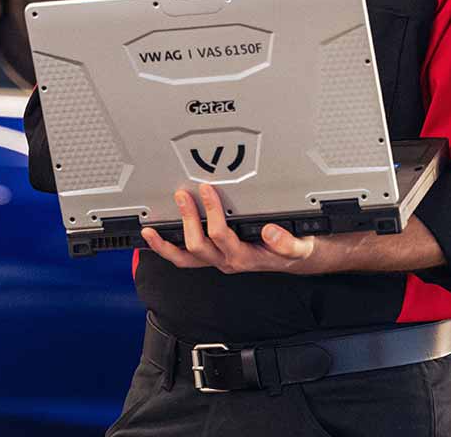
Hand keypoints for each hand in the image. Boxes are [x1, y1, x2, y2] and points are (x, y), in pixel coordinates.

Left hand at [140, 183, 324, 274]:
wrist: (294, 260)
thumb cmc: (293, 250)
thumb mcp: (299, 246)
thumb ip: (287, 241)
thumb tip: (269, 231)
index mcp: (245, 257)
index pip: (222, 235)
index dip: (211, 212)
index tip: (207, 190)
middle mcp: (228, 261)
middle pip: (198, 246)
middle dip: (187, 219)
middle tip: (182, 196)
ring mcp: (217, 261)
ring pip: (185, 259)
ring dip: (166, 245)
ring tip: (151, 231)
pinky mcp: (212, 257)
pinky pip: (185, 259)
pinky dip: (167, 250)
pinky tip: (156, 239)